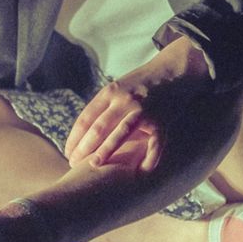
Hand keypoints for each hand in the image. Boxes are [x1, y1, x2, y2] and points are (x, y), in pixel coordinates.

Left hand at [64, 37, 212, 172]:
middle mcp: (125, 100)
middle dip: (84, 147)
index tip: (68, 152)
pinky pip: (155, 143)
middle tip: (73, 163)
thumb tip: (84, 132)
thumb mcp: (119, 86)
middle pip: (99, 127)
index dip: (75, 137)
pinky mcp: (162, 120)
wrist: (174, 70)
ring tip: (93, 165)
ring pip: (121, 133)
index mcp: (110, 92)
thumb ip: (104, 106)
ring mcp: (144, 110)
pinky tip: (141, 171)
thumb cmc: (142, 82)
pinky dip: (149, 158)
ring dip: (106, 150)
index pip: (86, 118)